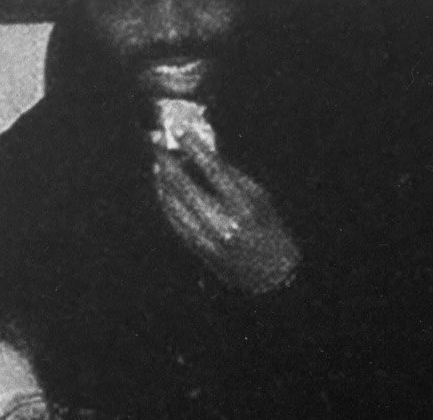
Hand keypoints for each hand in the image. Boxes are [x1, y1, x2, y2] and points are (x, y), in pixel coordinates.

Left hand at [151, 133, 301, 294]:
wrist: (273, 276)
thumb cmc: (272, 234)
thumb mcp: (262, 201)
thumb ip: (234, 177)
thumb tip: (206, 155)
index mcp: (244, 208)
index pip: (213, 170)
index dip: (194, 147)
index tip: (180, 131)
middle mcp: (223, 223)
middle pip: (184, 185)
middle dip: (168, 160)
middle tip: (158, 143)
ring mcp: (208, 239)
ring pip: (173, 203)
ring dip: (163, 180)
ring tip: (159, 163)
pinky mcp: (199, 249)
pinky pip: (174, 221)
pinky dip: (167, 201)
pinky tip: (164, 188)